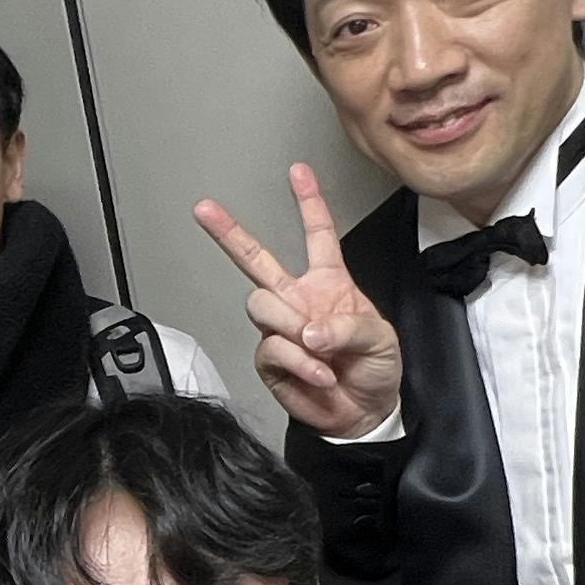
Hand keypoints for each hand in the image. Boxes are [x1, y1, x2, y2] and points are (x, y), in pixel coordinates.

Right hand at [191, 165, 403, 438]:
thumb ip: (347, 325)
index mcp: (329, 283)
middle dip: (228, 232)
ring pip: (261, 306)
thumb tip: (309, 329)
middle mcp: (297, 300)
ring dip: (290, 325)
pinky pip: (272, 348)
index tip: (298, 171)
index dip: (309, 202)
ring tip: (317, 346)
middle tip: (205, 209)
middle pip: (256, 260)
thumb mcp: (379, 338)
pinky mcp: (270, 360)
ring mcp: (280, 329)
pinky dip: (300, 361)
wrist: (364, 413)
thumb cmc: (375, 368)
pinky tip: (320, 372)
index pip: (317, 234)